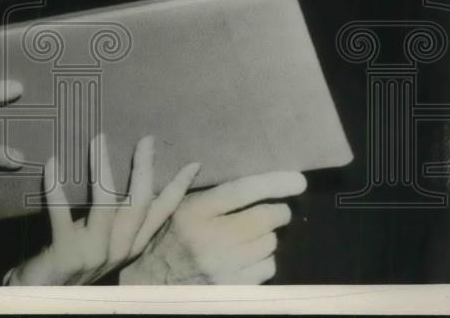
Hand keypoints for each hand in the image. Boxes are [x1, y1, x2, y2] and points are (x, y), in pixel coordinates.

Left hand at [6, 134, 200, 285]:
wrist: (41, 297)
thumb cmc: (68, 261)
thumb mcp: (99, 240)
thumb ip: (112, 218)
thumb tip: (119, 177)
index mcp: (128, 245)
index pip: (161, 215)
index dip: (177, 189)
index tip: (193, 163)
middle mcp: (117, 251)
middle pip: (140, 204)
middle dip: (144, 169)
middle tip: (146, 139)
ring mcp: (93, 255)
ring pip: (107, 205)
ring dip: (102, 168)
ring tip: (98, 139)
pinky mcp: (66, 255)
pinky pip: (61, 215)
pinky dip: (55, 187)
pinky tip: (52, 164)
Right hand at [120, 170, 306, 284]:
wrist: (151, 284)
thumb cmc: (161, 239)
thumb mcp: (165, 207)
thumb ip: (179, 183)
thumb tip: (191, 161)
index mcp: (194, 214)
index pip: (242, 191)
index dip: (273, 183)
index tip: (298, 180)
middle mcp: (211, 241)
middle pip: (265, 219)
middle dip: (277, 211)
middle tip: (275, 209)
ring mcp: (225, 268)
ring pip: (269, 244)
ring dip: (267, 235)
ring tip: (251, 233)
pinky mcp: (234, 288)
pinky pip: (268, 268)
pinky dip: (263, 259)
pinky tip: (248, 256)